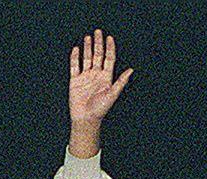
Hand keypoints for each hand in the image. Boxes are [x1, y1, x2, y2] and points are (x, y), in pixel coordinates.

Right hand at [67, 29, 132, 157]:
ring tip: (88, 37)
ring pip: (87, 58)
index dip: (110, 48)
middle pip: (98, 55)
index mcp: (106, 77)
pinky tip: (76, 49)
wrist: (86, 119)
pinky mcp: (75, 81)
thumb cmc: (100, 109)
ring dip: (87, 48)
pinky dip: (74, 58)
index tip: (109, 37)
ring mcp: (85, 77)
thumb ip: (121, 82)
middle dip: (98, 43)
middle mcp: (96, 75)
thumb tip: (131, 70)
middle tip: (98, 31)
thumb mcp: (113, 94)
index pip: (109, 59)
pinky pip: (74, 66)